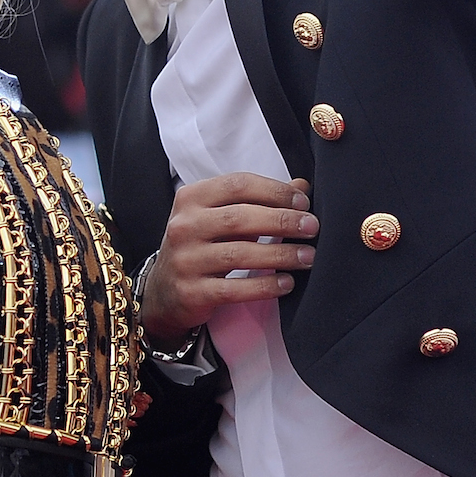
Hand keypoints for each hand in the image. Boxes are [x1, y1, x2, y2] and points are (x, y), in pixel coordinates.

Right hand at [139, 174, 317, 345]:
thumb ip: (258, 201)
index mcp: (191, 198)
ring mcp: (185, 260)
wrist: (163, 291)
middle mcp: (184, 226)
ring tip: (308, 257)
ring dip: (280, 255)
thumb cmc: (200, 245)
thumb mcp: (221, 217)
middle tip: (312, 228)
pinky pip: (235, 289)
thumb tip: (302, 186)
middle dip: (282, 221)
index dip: (274, 191)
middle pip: (240, 218)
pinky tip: (287, 283)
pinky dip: (265, 286)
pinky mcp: (192, 291)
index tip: (303, 202)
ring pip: (240, 254)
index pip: (237, 185)